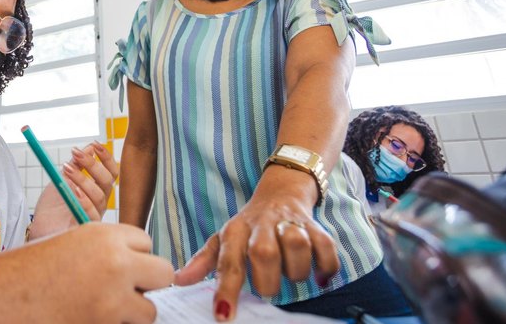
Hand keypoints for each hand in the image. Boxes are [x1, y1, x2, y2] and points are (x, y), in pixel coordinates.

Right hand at [7, 223, 173, 322]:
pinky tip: (90, 320)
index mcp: (104, 234)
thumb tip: (137, 264)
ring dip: (132, 313)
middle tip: (122, 292)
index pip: (146, 242)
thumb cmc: (27, 272)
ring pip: (150, 310)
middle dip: (146, 284)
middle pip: (162, 272)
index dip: (133, 256)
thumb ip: (105, 250)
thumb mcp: (70, 244)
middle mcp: (116, 262)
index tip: (116, 267)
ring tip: (101, 310)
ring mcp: (114, 298)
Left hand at [31, 141, 118, 237]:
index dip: (106, 158)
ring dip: (84, 179)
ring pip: (99, 196)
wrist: (39, 228)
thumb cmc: (52, 207)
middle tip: (75, 154)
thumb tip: (90, 147)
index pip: (111, 172)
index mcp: (97, 190)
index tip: (95, 144)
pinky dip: (84, 201)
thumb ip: (77, 165)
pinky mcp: (86, 229)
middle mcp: (99, 203)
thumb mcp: (63, 179)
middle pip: (107, 182)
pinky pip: (92, 215)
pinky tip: (74, 191)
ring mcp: (95, 216)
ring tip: (67, 169)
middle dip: (92, 165)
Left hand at [173, 167, 339, 320]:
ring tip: (290, 274)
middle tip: (267, 288)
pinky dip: (326, 266)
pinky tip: (319, 276)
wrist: (279, 194)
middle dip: (267, 279)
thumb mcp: (222, 240)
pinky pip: (326, 247)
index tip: (224, 315)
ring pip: (297, 245)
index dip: (226, 289)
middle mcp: (261, 225)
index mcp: (235, 232)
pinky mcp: (314, 226)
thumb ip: (203, 262)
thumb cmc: (247, 227)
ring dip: (296, 269)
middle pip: (265, 252)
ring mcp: (289, 223)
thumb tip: (179, 281)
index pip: (228, 262)